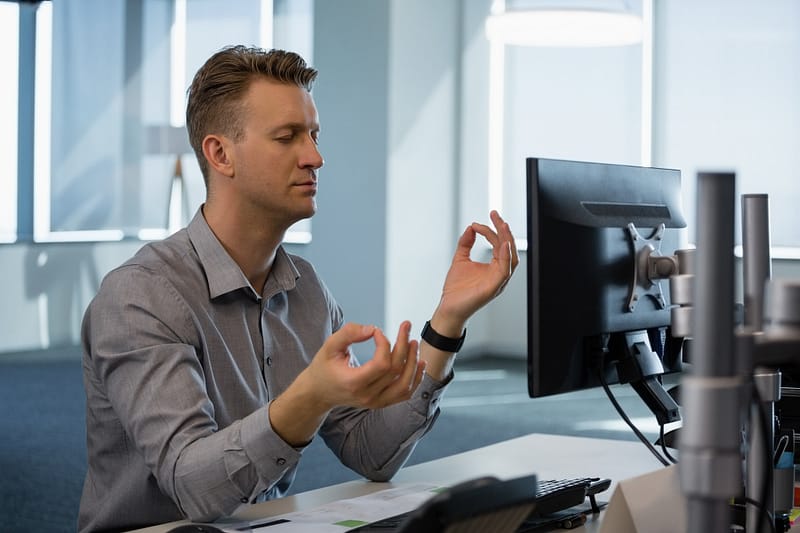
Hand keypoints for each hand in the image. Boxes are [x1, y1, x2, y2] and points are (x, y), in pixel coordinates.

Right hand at [305, 321, 425, 410]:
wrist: (318, 393)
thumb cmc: (323, 367)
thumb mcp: (329, 346)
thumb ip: (349, 333)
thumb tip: (373, 329)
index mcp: (353, 383)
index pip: (381, 364)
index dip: (384, 343)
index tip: (377, 331)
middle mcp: (367, 396)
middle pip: (395, 371)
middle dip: (404, 345)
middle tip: (406, 325)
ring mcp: (375, 402)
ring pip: (405, 385)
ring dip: (414, 362)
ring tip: (414, 342)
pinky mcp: (381, 403)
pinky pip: (404, 394)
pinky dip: (415, 378)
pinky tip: (420, 362)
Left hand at [434, 210, 518, 333]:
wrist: (448, 307)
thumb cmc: (456, 289)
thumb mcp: (460, 259)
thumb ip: (466, 244)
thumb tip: (470, 228)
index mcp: (494, 267)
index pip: (499, 244)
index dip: (491, 230)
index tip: (477, 223)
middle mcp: (499, 273)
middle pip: (509, 248)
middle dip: (503, 230)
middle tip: (494, 215)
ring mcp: (498, 281)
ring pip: (512, 258)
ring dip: (507, 240)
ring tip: (501, 225)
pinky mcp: (494, 287)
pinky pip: (505, 270)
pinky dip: (506, 256)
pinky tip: (502, 244)